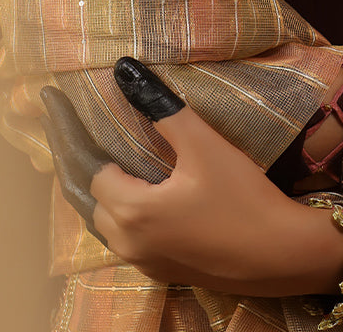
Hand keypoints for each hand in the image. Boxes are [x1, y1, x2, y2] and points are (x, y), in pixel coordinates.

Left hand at [41, 60, 342, 294]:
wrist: (280, 256)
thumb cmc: (243, 198)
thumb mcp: (205, 146)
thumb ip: (162, 109)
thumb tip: (125, 71)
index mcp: (133, 212)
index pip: (94, 169)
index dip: (82, 136)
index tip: (62, 107)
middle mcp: (129, 243)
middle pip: (92, 199)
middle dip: (83, 163)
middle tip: (72, 128)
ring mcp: (146, 262)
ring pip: (107, 223)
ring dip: (103, 190)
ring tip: (104, 156)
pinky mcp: (164, 271)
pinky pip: (127, 238)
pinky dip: (122, 211)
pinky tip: (139, 193)